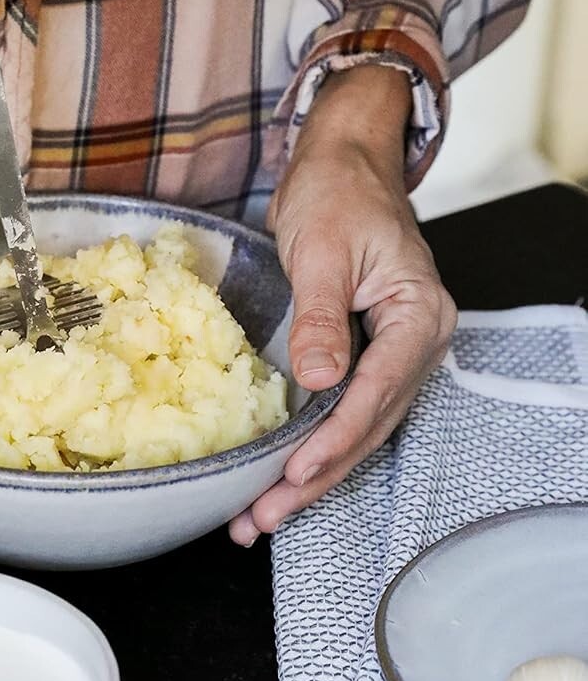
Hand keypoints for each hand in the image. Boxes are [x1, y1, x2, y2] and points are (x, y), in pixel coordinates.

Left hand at [229, 66, 456, 546]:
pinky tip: (276, 476)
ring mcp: (392, 352)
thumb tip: (320, 382)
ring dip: (311, 474)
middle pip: (369, 426)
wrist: (342, 163)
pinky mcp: (364, 354)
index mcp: (418, 315)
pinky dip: (310, 445)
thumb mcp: (322, 250)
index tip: (297, 473)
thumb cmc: (338, 192)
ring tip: (260, 516)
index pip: (378, 392)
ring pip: (356, 429)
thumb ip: (321, 319)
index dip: (336, 438)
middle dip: (317, 477)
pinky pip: (342, 411)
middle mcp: (414, 341)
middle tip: (264, 517)